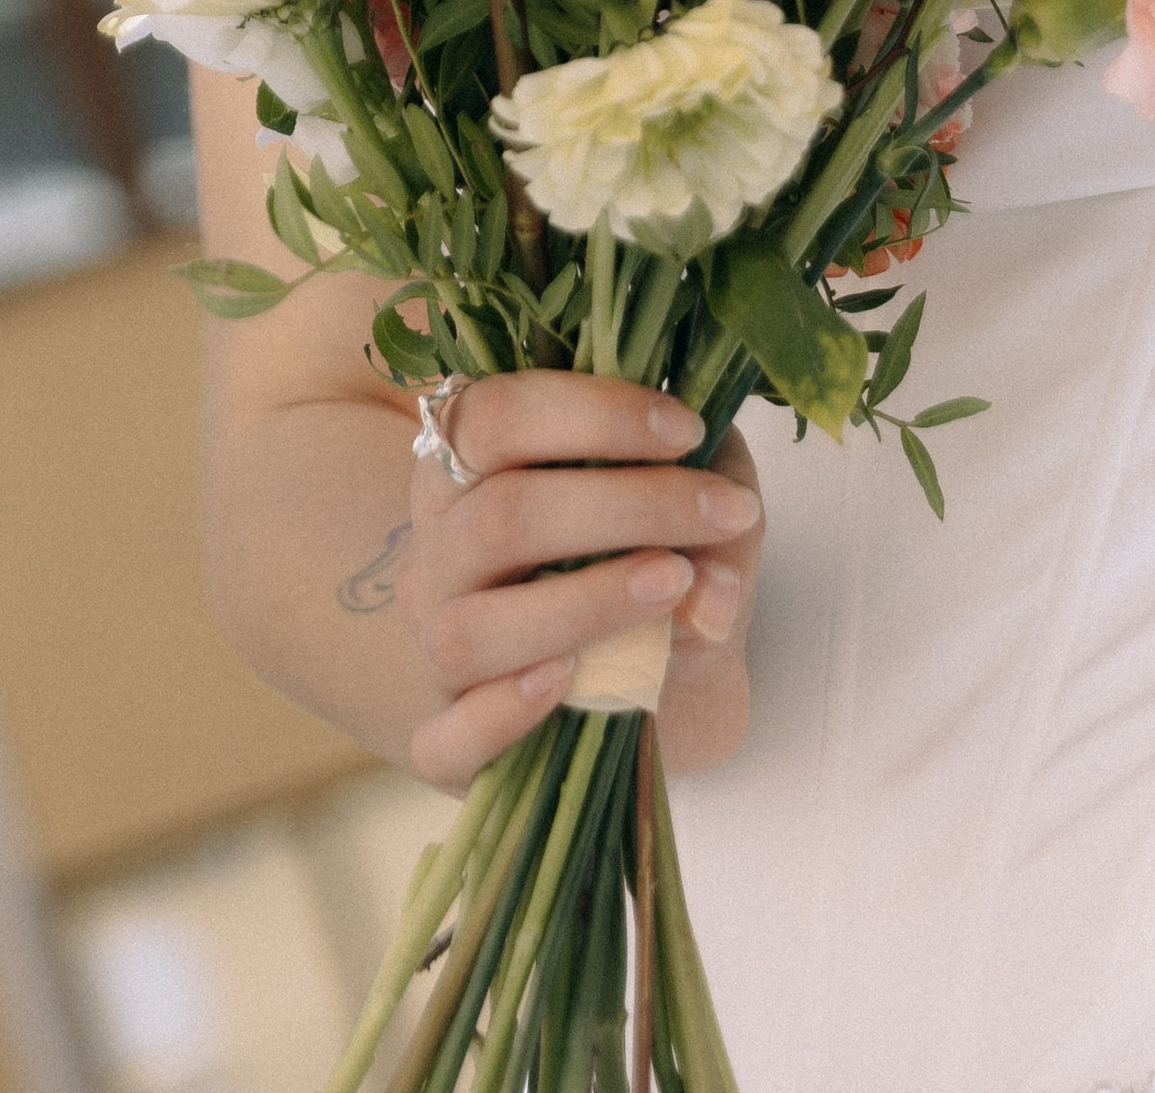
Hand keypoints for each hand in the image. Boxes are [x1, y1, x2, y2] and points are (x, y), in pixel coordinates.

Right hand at [401, 378, 763, 790]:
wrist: (665, 679)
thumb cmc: (662, 557)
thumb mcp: (699, 505)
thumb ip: (715, 500)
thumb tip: (709, 584)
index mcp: (473, 464)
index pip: (496, 413)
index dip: (594, 414)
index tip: (690, 431)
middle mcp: (439, 550)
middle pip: (498, 515)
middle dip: (626, 506)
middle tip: (720, 512)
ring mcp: (434, 648)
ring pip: (469, 629)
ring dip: (584, 604)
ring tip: (676, 585)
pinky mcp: (446, 740)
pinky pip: (446, 740)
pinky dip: (502, 715)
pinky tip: (569, 683)